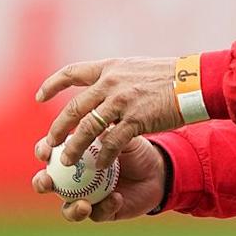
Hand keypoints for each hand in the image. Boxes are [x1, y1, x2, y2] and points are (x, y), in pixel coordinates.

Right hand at [32, 135, 167, 221]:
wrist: (157, 170)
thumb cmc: (134, 149)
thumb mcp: (120, 135)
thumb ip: (103, 133)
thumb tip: (89, 125)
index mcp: (74, 155)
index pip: (50, 152)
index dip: (43, 151)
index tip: (46, 151)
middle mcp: (73, 179)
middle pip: (47, 183)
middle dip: (42, 183)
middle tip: (48, 182)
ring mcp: (86, 197)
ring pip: (67, 209)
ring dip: (72, 209)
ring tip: (83, 204)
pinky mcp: (102, 211)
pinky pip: (98, 213)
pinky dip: (105, 206)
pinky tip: (117, 198)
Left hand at [36, 56, 182, 167]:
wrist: (195, 81)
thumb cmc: (171, 77)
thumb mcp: (137, 69)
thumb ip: (116, 79)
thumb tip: (101, 89)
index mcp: (110, 68)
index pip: (72, 73)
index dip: (53, 85)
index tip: (40, 97)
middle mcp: (111, 82)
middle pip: (73, 108)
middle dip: (57, 129)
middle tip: (48, 144)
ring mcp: (122, 101)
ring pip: (86, 128)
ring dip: (73, 148)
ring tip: (65, 162)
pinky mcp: (135, 119)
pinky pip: (111, 142)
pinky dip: (102, 157)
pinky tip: (99, 167)